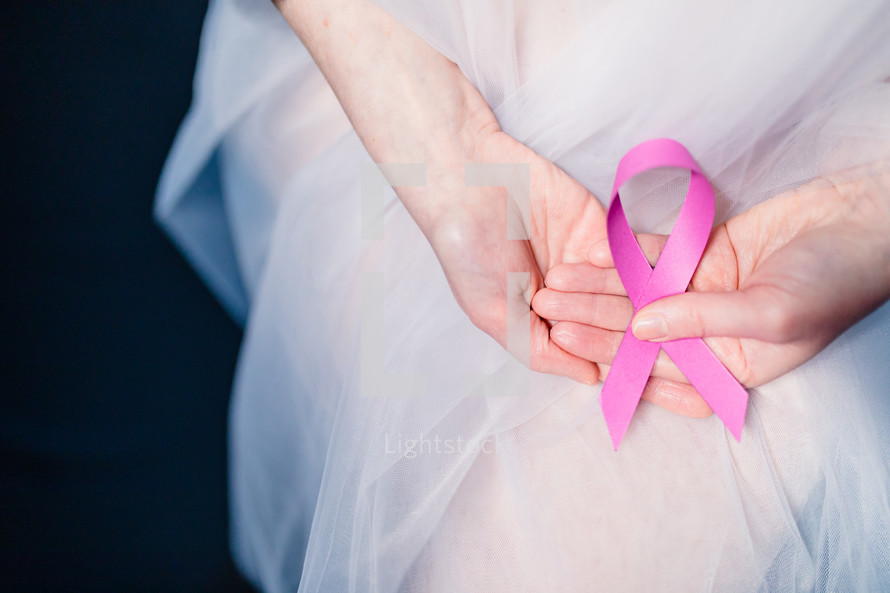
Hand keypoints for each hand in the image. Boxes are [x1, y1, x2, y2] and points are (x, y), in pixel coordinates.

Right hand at [275, 0, 610, 383]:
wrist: (469, 183)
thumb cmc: (471, 254)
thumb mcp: (495, 316)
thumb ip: (543, 352)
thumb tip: (592, 380)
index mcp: (545, 322)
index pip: (587, 348)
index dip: (605, 357)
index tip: (624, 366)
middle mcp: (572, 296)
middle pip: (613, 321)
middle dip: (616, 326)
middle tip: (629, 331)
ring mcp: (589, 263)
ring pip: (627, 290)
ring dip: (624, 297)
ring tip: (631, 304)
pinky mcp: (603, 229)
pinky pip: (631, 253)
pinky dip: (630, 264)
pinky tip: (620, 271)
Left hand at [533, 165, 889, 415]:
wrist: (864, 222)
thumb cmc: (832, 282)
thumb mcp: (771, 315)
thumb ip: (703, 323)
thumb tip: (639, 329)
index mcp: (730, 364)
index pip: (657, 365)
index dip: (609, 354)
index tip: (565, 341)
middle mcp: (711, 332)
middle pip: (638, 328)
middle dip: (589, 319)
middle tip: (544, 308)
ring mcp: (706, 291)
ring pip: (640, 293)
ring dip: (598, 288)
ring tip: (555, 282)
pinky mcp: (706, 255)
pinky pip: (658, 257)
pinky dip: (626, 256)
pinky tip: (590, 255)